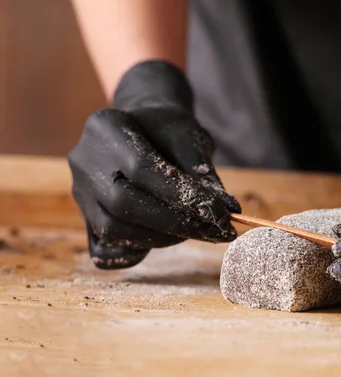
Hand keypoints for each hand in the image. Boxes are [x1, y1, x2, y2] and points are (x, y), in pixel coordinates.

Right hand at [68, 60, 239, 269]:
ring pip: (113, 228)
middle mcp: (83, 158)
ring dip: (160, 238)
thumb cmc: (170, 129)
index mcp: (106, 126)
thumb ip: (203, 174)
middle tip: (214, 230)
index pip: (141, 169)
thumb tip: (225, 212)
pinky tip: (167, 238)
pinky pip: (104, 247)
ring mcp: (79, 189)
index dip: (182, 196)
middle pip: (122, 203)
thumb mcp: (190, 138)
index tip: (221, 214)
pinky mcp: (84, 216)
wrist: (146, 127)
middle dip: (174, 223)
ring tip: (195, 231)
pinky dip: (137, 250)